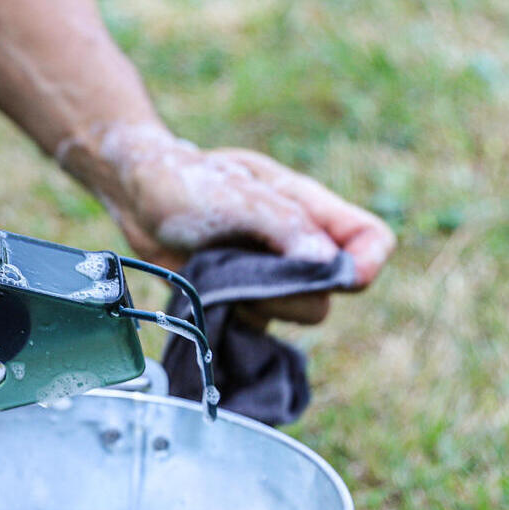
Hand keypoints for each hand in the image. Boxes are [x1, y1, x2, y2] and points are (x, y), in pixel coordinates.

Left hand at [62, 121, 395, 325]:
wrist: (137, 198)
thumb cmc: (187, 182)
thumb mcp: (235, 194)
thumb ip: (284, 225)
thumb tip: (329, 263)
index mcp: (310, 208)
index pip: (371, 239)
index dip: (367, 262)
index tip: (338, 275)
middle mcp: (300, 245)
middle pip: (332, 291)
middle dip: (290, 290)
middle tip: (243, 267)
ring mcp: (274, 277)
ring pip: (297, 313)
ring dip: (258, 301)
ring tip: (219, 270)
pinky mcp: (247, 302)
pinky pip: (260, 327)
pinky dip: (237, 316)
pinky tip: (210, 291)